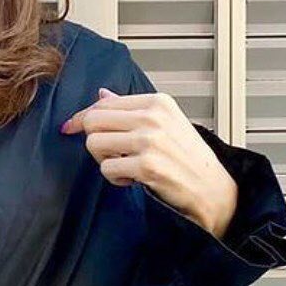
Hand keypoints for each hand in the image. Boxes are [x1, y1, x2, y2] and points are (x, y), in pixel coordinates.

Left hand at [61, 86, 238, 238]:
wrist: (213, 189)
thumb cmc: (190, 159)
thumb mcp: (166, 123)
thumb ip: (132, 109)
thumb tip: (101, 95)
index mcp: (157, 102)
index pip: (103, 103)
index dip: (83, 117)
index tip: (72, 127)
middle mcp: (153, 117)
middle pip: (93, 121)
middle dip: (94, 140)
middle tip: (111, 153)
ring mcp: (149, 141)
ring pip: (94, 144)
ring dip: (104, 160)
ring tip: (125, 166)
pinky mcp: (146, 166)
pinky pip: (106, 169)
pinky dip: (115, 178)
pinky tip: (133, 179)